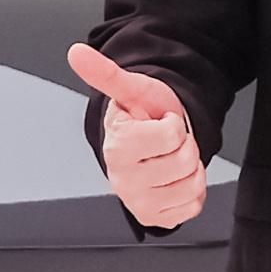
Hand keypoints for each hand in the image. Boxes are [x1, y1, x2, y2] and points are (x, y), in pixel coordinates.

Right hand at [68, 42, 206, 227]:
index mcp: (117, 149)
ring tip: (171, 158)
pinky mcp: (157, 219)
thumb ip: (106, 73)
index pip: (171, 134)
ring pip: (193, 184)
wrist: (150, 143)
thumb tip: (76, 52)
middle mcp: (124, 182)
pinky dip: (193, 190)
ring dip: (192, 167)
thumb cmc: (143, 116)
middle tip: (168, 141)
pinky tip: (175, 178)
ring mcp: (140, 203)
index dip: (173, 123)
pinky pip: (194, 205)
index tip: (160, 122)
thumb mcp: (132, 90)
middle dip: (185, 144)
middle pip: (185, 160)